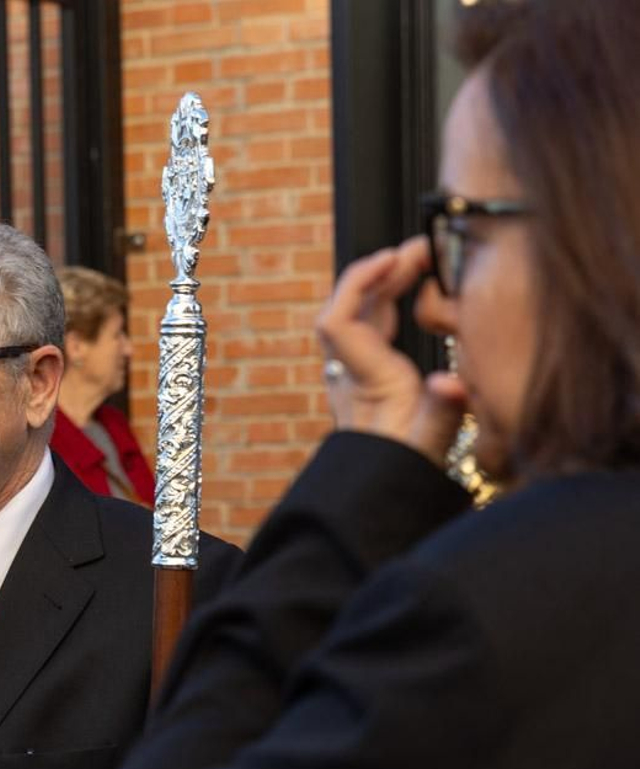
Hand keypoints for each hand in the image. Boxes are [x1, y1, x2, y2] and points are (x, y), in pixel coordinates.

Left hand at [315, 235, 468, 465]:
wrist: (381, 496)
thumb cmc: (403, 471)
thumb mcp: (430, 444)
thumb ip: (442, 412)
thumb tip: (452, 384)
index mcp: (366, 379)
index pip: (337, 319)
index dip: (358, 281)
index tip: (393, 257)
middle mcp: (351, 373)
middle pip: (350, 307)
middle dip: (382, 273)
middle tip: (422, 250)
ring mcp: (354, 375)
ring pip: (359, 316)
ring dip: (387, 286)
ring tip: (424, 262)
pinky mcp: (365, 380)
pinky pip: (368, 330)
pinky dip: (388, 304)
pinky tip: (415, 293)